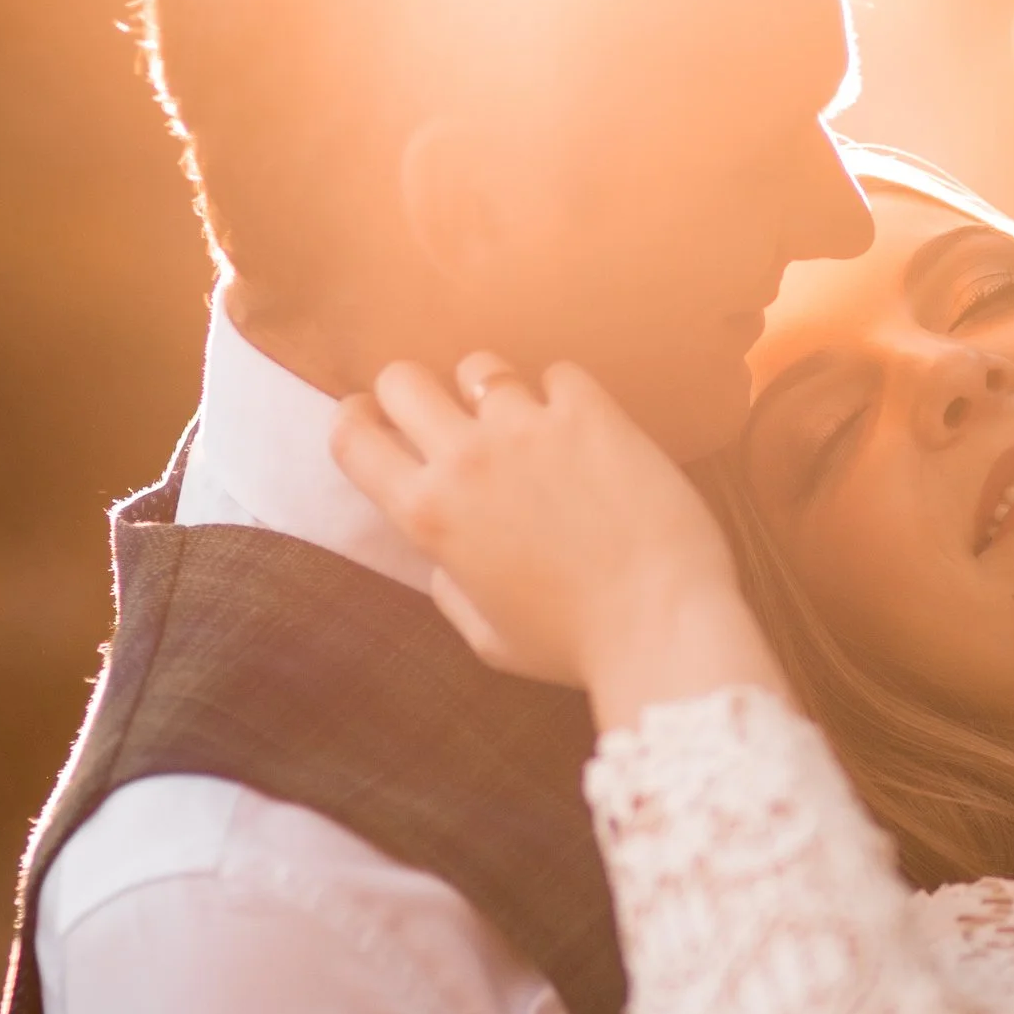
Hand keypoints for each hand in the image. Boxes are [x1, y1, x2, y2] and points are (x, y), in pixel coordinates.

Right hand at [330, 354, 788, 726]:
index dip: (356, 418)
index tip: (374, 418)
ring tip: (525, 423)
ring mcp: (528, 428)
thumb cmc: (575, 646)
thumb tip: (444, 550)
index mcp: (428, 515)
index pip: (352, 437)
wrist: (662, 625)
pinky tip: (584, 428)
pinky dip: (564, 395)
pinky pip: (558, 372)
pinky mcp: (590, 414)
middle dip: (415, 392)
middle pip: (401, 379)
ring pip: (480, 366)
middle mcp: (466, 459)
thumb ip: (449, 582)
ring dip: (493, 391)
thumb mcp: (485, 635)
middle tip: (447, 416)